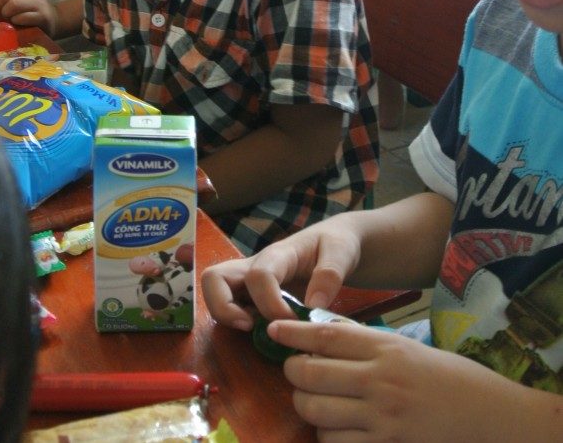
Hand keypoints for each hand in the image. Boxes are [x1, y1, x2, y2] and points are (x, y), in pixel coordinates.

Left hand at [0, 0, 58, 35]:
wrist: (53, 21)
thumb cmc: (30, 12)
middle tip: (1, 16)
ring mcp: (38, 2)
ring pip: (12, 4)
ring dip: (6, 14)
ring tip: (9, 19)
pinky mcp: (42, 16)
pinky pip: (21, 17)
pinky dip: (15, 22)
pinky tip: (18, 24)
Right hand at [201, 216, 360, 329]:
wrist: (336, 242)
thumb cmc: (337, 244)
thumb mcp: (342, 252)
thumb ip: (330, 275)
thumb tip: (312, 306)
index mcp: (279, 254)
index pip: (258, 275)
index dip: (270, 304)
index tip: (294, 322)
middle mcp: (256, 265)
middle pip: (214, 278)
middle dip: (223, 308)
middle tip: (251, 327)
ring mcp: (250, 280)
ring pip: (215, 292)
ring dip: (226, 316)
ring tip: (256, 331)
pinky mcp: (252, 294)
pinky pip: (230, 305)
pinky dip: (237, 322)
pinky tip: (265, 332)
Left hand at [271, 319, 520, 441]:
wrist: (488, 414)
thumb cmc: (444, 377)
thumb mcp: (404, 347)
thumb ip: (362, 342)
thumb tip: (317, 334)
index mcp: (385, 348)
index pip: (325, 335)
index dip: (292, 332)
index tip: (273, 330)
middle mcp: (380, 380)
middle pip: (311, 373)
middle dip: (293, 372)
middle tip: (296, 372)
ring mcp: (383, 418)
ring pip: (316, 410)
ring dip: (307, 406)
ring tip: (315, 401)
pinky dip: (328, 436)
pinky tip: (337, 429)